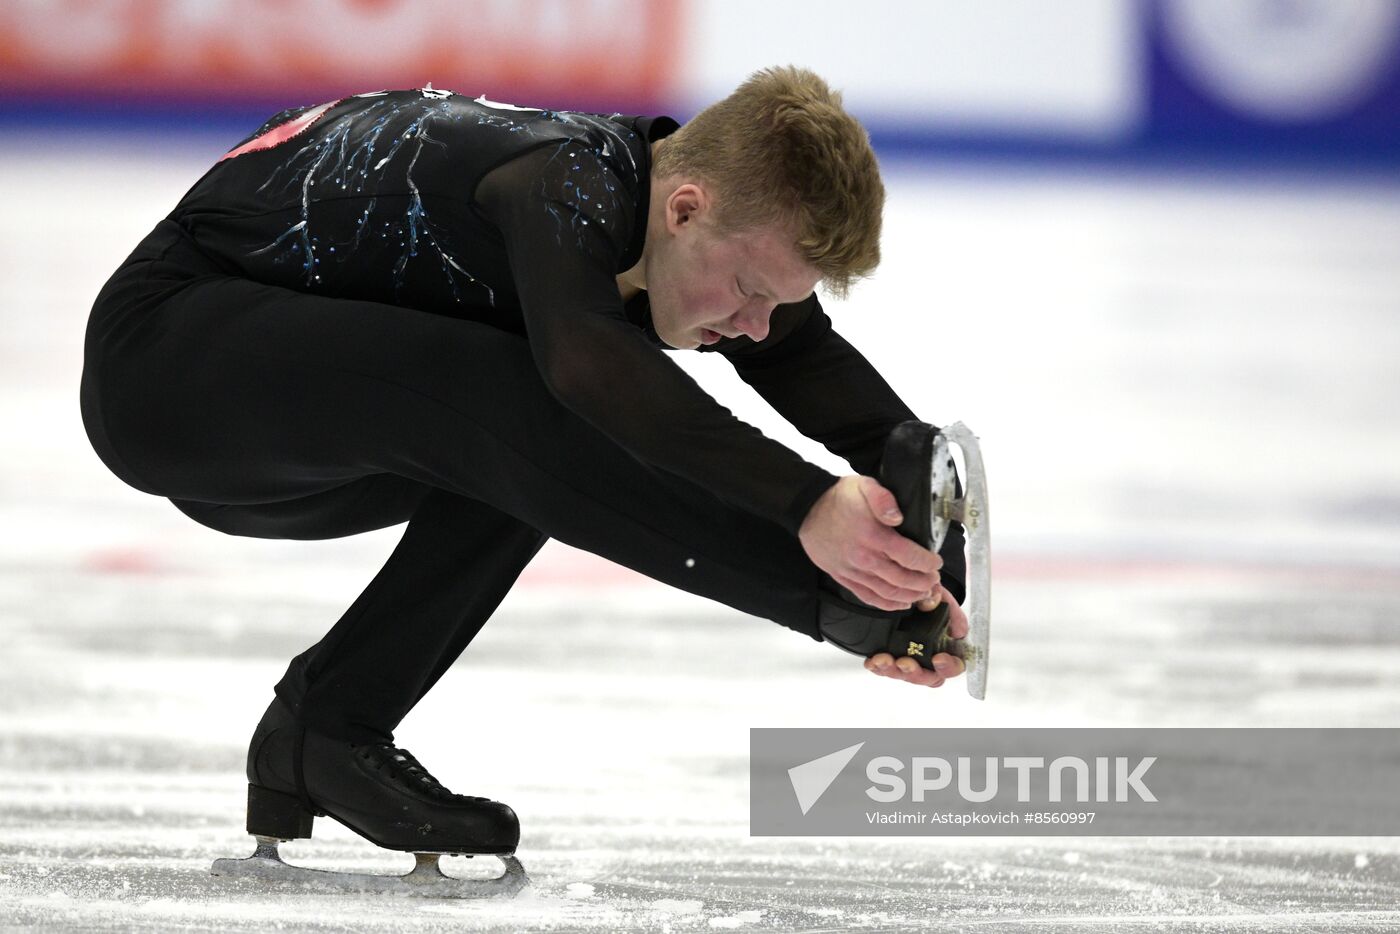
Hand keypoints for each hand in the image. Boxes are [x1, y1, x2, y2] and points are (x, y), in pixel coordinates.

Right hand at [798, 475, 940, 611]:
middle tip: (934, 580)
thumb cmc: (840, 498)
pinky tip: (901, 604)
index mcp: (873, 535)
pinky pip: (868, 597)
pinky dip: (888, 604)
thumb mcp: (864, 485)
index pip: (910, 557)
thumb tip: (898, 517)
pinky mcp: (843, 578)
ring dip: (910, 596)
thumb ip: (884, 498)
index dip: (928, 563)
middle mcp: (864, 558)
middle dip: (924, 582)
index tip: (936, 563)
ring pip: (888, 592)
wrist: (808, 510)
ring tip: (923, 593)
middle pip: (902, 579)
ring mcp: (853, 571)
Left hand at [864, 586, 967, 687]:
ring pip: (904, 675)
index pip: (955, 665)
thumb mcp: (933, 591)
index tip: (938, 658)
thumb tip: (930, 602)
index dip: (949, 666)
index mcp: (948, 645)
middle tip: (904, 663)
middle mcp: (930, 658)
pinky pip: (884, 668)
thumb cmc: (927, 597)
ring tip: (882, 660)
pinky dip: (877, 667)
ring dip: (893, 671)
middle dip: (916, 673)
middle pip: (929, 677)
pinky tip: (871, 661)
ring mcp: (910, 659)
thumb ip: (935, 596)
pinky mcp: (891, 657)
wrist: (904, 593)